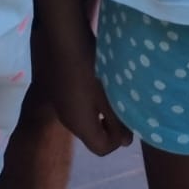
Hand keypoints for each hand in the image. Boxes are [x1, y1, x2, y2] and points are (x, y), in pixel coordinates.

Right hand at [42, 40, 130, 157]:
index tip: (129, 120)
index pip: (101, 148)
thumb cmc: (90, 67)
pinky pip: (79, 107)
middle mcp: (68, 121)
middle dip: (111, 127)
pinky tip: (100, 83)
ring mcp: (62, 106)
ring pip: (86, 120)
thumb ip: (116, 120)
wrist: (64, 39)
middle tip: (125, 106)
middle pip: (92, 135)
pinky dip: (92, 103)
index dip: (117, 140)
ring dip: (102, 113)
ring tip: (115, 94)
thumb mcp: (107, 95)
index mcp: (79, 125)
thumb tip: (126, 143)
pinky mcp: (60, 92)